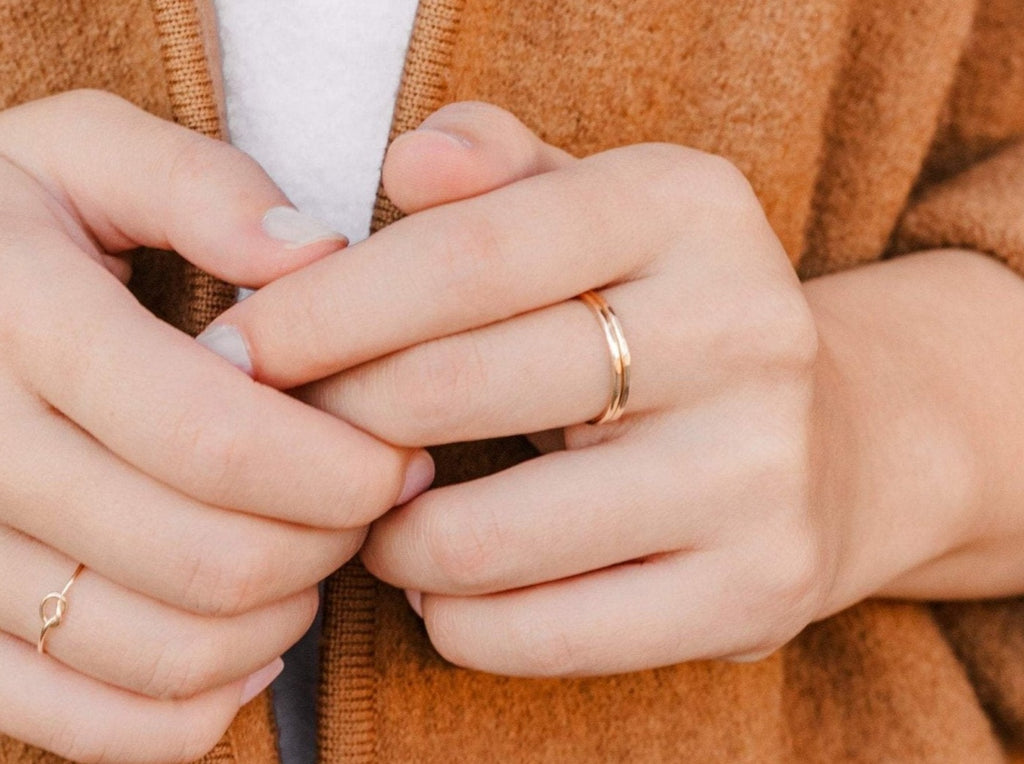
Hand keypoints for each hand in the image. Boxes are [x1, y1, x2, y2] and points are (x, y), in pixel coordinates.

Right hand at [0, 91, 430, 761]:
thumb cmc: (16, 221)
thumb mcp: (86, 154)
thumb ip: (199, 187)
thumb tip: (320, 256)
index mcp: (18, 322)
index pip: (215, 437)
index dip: (339, 465)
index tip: (400, 456)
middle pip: (205, 556)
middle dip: (327, 540)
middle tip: (369, 502)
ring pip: (161, 649)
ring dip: (278, 619)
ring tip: (316, 558)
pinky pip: (90, 725)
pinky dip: (197, 707)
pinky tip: (252, 643)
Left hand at [205, 102, 825, 673]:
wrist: (832, 441)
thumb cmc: (663, 318)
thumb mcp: (596, 212)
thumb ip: (498, 171)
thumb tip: (410, 166)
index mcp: (689, 207)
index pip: (469, 254)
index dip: (327, 309)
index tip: (243, 350)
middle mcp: (746, 327)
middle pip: (461, 386)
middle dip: (335, 422)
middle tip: (291, 438)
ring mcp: (762, 470)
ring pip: (487, 535)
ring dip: (387, 537)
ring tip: (373, 513)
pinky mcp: (757, 588)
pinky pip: (543, 634)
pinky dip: (454, 619)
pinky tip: (445, 586)